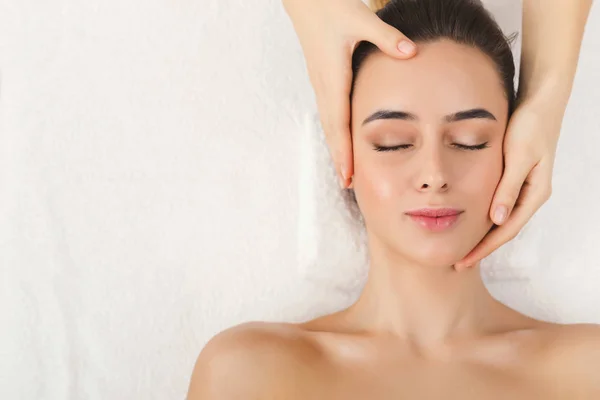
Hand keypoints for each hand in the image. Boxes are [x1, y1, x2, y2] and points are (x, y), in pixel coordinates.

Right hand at [282, 0, 416, 186]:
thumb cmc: (331, 7)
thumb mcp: (362, 19)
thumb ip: (387, 38)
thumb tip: (411, 52)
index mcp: (334, 76)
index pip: (339, 121)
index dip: (343, 149)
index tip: (347, 173)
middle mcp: (324, 84)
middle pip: (331, 129)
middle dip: (338, 157)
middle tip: (347, 183)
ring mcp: (321, 83)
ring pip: (329, 123)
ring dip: (336, 146)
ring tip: (344, 169)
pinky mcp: (323, 78)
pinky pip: (329, 112)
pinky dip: (335, 131)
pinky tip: (342, 138)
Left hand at [454, 99, 564, 268]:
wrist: (540, 102)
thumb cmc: (531, 126)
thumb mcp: (519, 157)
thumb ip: (508, 187)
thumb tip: (496, 219)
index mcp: (535, 194)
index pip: (506, 230)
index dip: (484, 248)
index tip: (464, 261)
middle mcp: (530, 195)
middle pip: (502, 230)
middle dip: (481, 247)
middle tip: (456, 263)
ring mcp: (523, 188)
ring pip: (499, 219)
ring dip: (481, 235)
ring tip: (459, 247)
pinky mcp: (514, 178)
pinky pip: (497, 205)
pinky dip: (482, 217)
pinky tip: (467, 221)